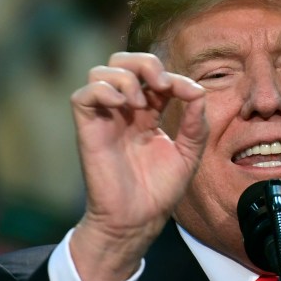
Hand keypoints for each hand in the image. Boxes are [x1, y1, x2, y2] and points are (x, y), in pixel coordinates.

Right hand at [68, 52, 206, 280]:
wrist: (137, 219)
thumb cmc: (159, 191)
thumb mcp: (189, 153)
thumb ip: (196, 123)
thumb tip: (198, 91)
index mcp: (148, 113)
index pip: (154, 76)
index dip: (172, 76)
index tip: (189, 94)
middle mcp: (124, 111)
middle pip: (122, 61)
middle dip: (144, 63)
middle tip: (161, 84)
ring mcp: (105, 118)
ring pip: (100, 71)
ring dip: (124, 77)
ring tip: (140, 104)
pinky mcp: (88, 129)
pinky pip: (82, 95)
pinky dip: (103, 91)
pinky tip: (123, 108)